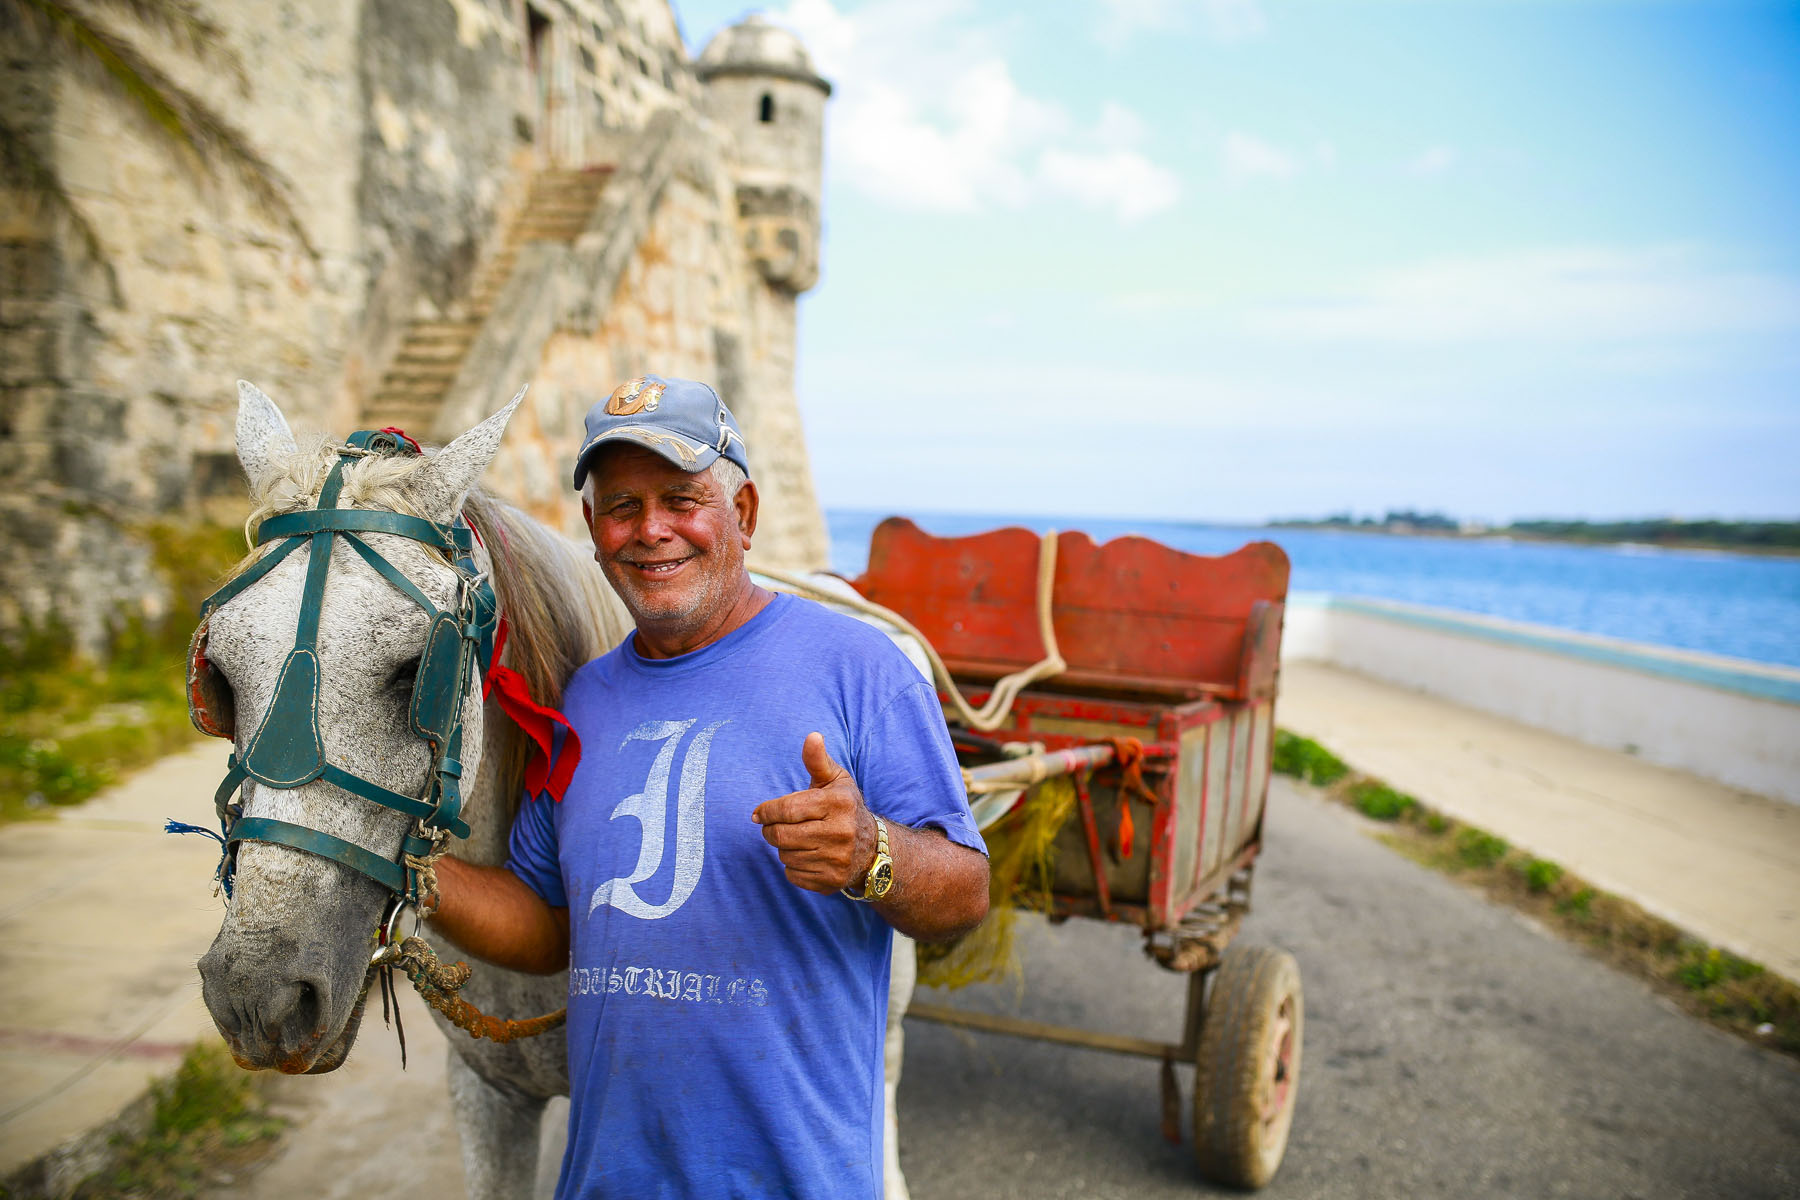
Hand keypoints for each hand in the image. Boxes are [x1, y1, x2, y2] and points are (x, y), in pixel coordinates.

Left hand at [751, 732, 876, 893]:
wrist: (873, 849)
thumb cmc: (844, 808)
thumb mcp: (835, 780)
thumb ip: (817, 760)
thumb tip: (812, 736)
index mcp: (838, 803)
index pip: (788, 809)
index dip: (766, 811)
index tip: (758, 813)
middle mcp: (841, 833)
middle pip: (781, 835)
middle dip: (770, 830)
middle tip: (772, 827)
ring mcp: (837, 860)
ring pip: (785, 856)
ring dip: (782, 848)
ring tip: (795, 840)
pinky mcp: (831, 881)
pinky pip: (793, 875)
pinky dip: (792, 866)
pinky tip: (805, 856)